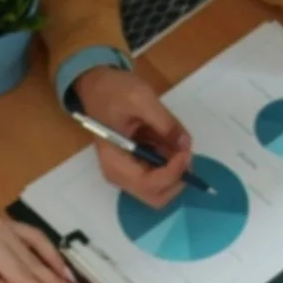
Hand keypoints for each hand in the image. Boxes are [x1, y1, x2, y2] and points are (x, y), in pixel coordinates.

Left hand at [0, 212, 85, 282]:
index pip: (24, 275)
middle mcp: (2, 231)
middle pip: (34, 261)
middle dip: (56, 280)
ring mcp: (2, 224)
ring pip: (37, 245)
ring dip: (55, 262)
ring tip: (70, 279)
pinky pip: (28, 234)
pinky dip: (43, 247)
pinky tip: (51, 258)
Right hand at [74, 67, 193, 207]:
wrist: (96, 86)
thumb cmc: (112, 91)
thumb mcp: (140, 99)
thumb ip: (165, 122)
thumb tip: (185, 143)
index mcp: (115, 164)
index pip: (150, 185)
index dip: (173, 173)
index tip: (186, 151)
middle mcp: (121, 176)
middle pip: (158, 196)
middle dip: (178, 177)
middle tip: (186, 151)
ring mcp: (129, 172)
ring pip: (162, 186)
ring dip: (176, 166)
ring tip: (175, 137)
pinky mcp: (136, 166)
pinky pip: (160, 173)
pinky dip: (171, 160)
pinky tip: (167, 137)